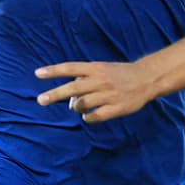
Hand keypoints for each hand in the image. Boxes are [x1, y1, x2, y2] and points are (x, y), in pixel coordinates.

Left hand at [35, 61, 155, 122]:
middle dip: (55, 94)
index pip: (70, 68)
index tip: (37, 74)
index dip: (54, 71)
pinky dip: (87, 117)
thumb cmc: (119, 74)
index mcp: (96, 68)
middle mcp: (100, 80)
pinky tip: (89, 115)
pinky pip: (94, 116)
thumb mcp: (102, 69)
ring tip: (78, 106)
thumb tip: (69, 98)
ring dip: (75, 107)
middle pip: (73, 88)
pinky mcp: (116, 108)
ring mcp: (108, 95)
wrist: (146, 79)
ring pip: (82, 104)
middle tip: (40, 100)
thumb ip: (84, 79)